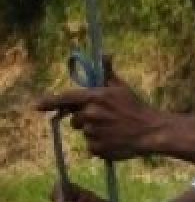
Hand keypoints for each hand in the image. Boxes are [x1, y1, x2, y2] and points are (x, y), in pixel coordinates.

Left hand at [35, 59, 162, 160]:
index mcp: (95, 97)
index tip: (36, 106)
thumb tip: (105, 53)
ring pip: (85, 132)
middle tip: (106, 119)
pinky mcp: (96, 148)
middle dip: (85, 119)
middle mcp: (91, 114)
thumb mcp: (121, 87)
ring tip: (114, 130)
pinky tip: (115, 140)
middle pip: (76, 119)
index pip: (66, 98)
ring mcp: (93, 132)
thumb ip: (107, 72)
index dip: (49, 102)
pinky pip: (91, 146)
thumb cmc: (136, 107)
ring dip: (95, 132)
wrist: (151, 131)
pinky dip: (100, 145)